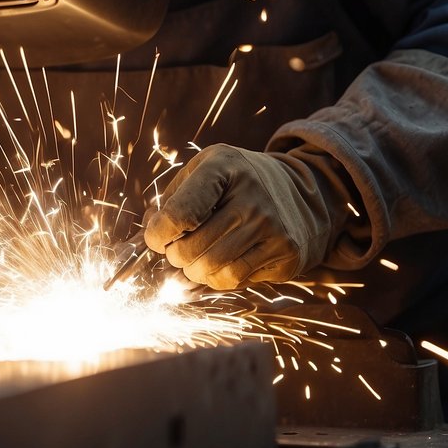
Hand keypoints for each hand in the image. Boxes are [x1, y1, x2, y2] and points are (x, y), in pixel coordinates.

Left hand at [144, 144, 336, 289]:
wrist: (302, 192)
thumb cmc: (237, 182)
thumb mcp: (204, 171)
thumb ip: (171, 198)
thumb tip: (145, 233)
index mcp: (224, 166)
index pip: (177, 214)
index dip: (157, 234)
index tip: (157, 236)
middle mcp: (251, 197)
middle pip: (188, 250)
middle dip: (173, 255)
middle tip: (178, 247)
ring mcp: (272, 228)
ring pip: (209, 271)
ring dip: (193, 270)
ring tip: (198, 254)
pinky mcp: (285, 254)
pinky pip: (233, 280)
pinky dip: (216, 277)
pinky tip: (222, 260)